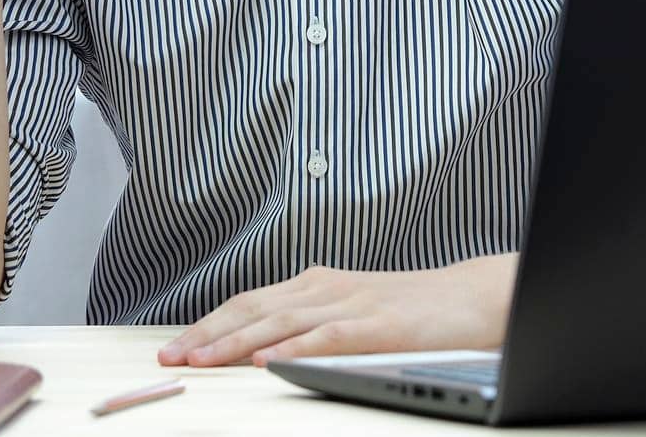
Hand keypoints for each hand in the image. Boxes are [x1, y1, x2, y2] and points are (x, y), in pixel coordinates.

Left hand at [157, 253, 518, 367]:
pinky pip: (327, 336)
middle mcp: (327, 287)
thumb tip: (265, 348)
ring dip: (236, 343)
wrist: (474, 298)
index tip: (176, 348)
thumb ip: (314, 321)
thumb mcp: (355, 310)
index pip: (250, 301)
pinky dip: (294, 348)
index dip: (209, 324)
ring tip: (202, 361)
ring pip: (281, 321)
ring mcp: (351, 303)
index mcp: (318, 283)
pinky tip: (268, 361)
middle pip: (254, 308)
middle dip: (207, 334)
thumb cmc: (416, 311)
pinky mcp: (376, 324)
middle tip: (171, 358)